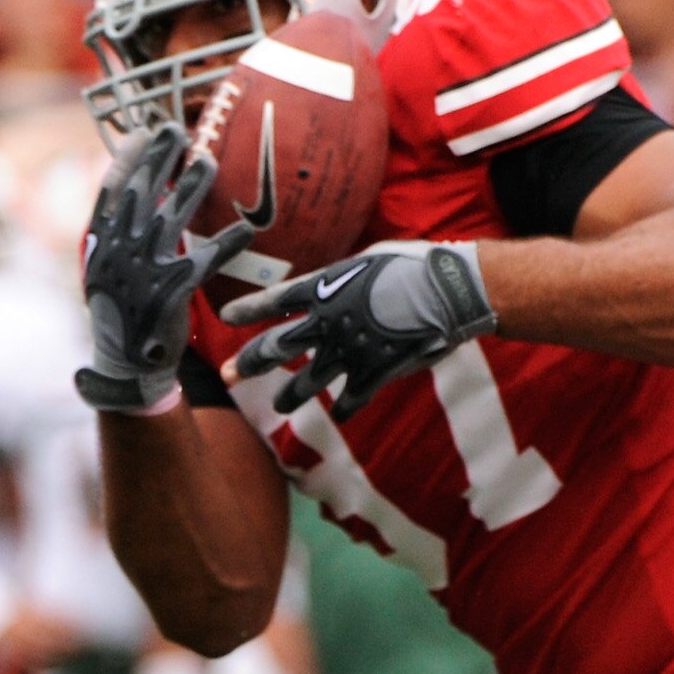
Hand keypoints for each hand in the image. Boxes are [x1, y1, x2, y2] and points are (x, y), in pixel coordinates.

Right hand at [75, 128, 249, 413]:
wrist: (127, 361)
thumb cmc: (122, 308)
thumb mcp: (106, 266)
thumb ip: (118, 230)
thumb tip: (136, 189)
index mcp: (100, 241)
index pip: (112, 187)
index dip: (128, 157)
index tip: (144, 132)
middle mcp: (119, 250)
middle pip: (141, 193)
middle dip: (159, 159)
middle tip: (177, 129)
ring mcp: (144, 269)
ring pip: (171, 219)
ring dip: (191, 188)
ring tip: (210, 160)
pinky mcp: (171, 292)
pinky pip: (204, 262)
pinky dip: (226, 246)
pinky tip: (246, 231)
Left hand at [222, 239, 499, 420]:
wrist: (448, 291)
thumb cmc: (414, 264)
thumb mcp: (369, 259)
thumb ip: (344, 277)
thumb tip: (335, 282)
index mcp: (324, 289)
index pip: (274, 301)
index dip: (249, 310)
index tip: (225, 317)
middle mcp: (327, 323)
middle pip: (277, 347)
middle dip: (249, 362)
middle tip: (228, 375)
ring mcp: (348, 352)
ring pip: (307, 381)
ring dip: (290, 395)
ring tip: (278, 406)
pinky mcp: (374, 373)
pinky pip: (352, 398)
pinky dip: (346, 407)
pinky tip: (340, 414)